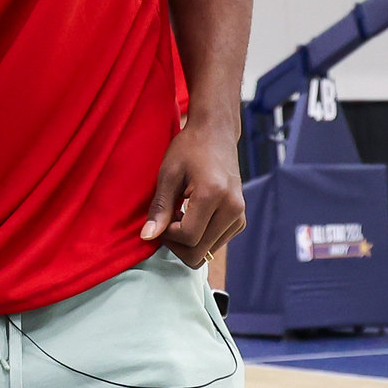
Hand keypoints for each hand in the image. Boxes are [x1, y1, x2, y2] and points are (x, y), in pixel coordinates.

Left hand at [142, 119, 244, 267]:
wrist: (215, 135)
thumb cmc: (188, 149)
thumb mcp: (167, 175)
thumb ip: (159, 208)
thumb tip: (147, 237)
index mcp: (214, 195)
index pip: (188, 237)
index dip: (167, 234)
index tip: (160, 218)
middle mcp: (233, 209)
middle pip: (199, 252)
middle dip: (176, 243)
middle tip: (166, 219)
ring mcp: (239, 216)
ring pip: (207, 252)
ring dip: (187, 241)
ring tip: (179, 214)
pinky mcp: (240, 220)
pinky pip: (215, 243)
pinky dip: (199, 237)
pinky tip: (191, 215)